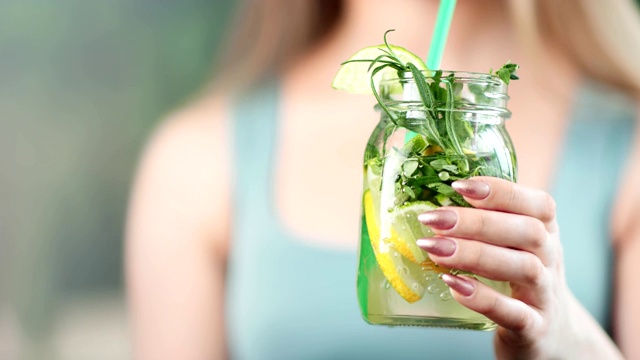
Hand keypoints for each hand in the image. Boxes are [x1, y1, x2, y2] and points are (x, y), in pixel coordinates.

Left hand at [416, 177, 572, 357]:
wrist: (553, 337)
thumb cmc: (519, 281)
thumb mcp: (513, 248)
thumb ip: (484, 224)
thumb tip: (426, 203)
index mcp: (547, 233)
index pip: (539, 204)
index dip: (501, 191)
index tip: (458, 185)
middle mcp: (552, 260)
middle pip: (528, 232)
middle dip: (477, 222)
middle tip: (433, 219)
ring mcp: (546, 296)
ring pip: (524, 268)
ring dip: (475, 254)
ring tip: (434, 249)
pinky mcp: (535, 329)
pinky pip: (514, 313)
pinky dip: (483, 299)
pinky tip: (453, 285)